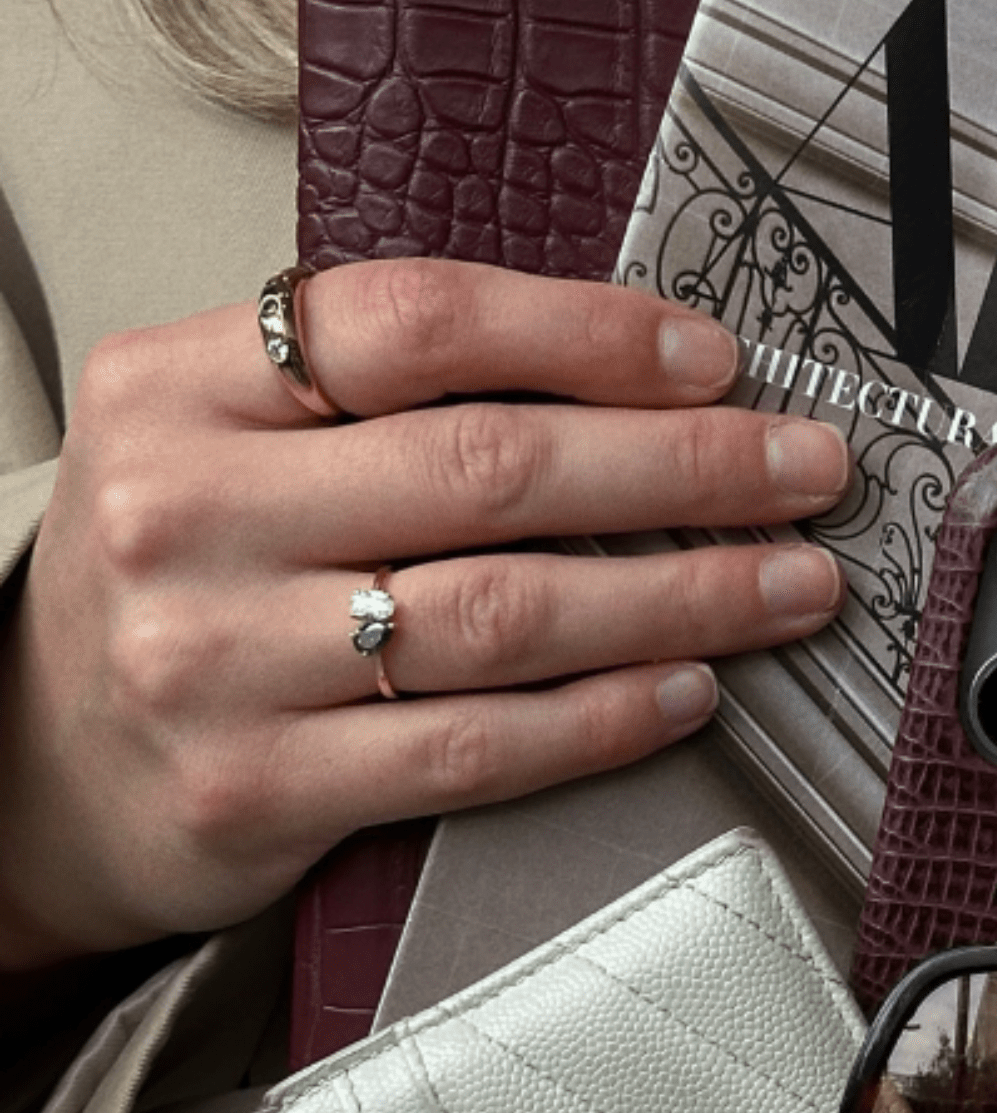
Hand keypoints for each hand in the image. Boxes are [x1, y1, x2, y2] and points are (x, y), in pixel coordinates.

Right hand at [0, 260, 850, 968]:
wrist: (33, 757)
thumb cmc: (176, 579)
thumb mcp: (222, 437)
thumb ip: (376, 395)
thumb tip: (622, 378)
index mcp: (180, 386)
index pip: (415, 323)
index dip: (587, 334)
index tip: (712, 358)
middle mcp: (189, 512)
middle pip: (490, 468)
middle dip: (685, 466)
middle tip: (803, 469)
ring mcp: (217, 659)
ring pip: (505, 613)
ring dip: (682, 594)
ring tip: (788, 582)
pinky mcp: (260, 788)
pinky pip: (476, 746)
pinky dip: (603, 716)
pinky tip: (689, 689)